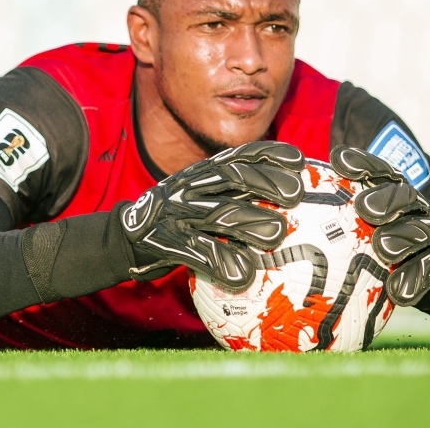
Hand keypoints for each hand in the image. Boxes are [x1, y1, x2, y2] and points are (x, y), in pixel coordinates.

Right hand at [118, 141, 304, 291]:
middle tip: (294, 194)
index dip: (269, 154)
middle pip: (231, 178)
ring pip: (217, 213)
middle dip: (265, 182)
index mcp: (204, 173)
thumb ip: (238, 194)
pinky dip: (221, 262)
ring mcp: (178, 213)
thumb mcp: (206, 197)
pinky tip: (242, 274)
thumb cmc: (183, 219)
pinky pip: (197, 252)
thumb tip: (292, 197)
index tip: (299, 160)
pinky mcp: (167, 241)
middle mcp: (192, 187)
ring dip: (249, 222)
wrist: (130, 236)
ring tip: (277, 233)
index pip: (239, 156)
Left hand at [329, 145, 429, 306]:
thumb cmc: (379, 245)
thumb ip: (329, 215)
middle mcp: (414, 209)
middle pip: (404, 195)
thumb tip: (280, 208)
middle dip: (385, 198)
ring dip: (402, 237)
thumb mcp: (355, 227)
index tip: (336, 160)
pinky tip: (396, 290)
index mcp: (392, 193)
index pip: (379, 171)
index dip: (361, 162)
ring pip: (421, 231)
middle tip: (364, 208)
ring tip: (382, 247)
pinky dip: (414, 279)